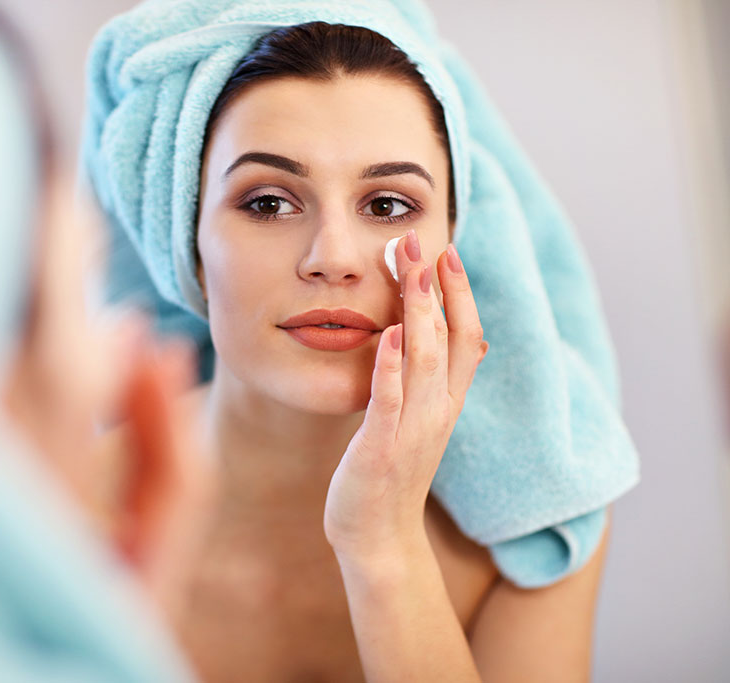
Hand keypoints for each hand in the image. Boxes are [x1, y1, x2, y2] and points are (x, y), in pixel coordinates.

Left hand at [324, 229, 487, 566]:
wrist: (377, 538)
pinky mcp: (382, 449)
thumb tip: (463, 342)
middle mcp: (438, 411)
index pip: (467, 338)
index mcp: (445, 403)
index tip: (446, 252)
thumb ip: (435, 382)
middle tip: (421, 240)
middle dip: (438, 287)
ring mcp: (413, 430)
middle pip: (451, 338)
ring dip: (420, 312)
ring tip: (410, 269)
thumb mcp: (418, 422)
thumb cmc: (388, 475)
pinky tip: (387, 335)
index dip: (461, 294)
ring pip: (427, 362)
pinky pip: (391, 403)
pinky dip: (392, 368)